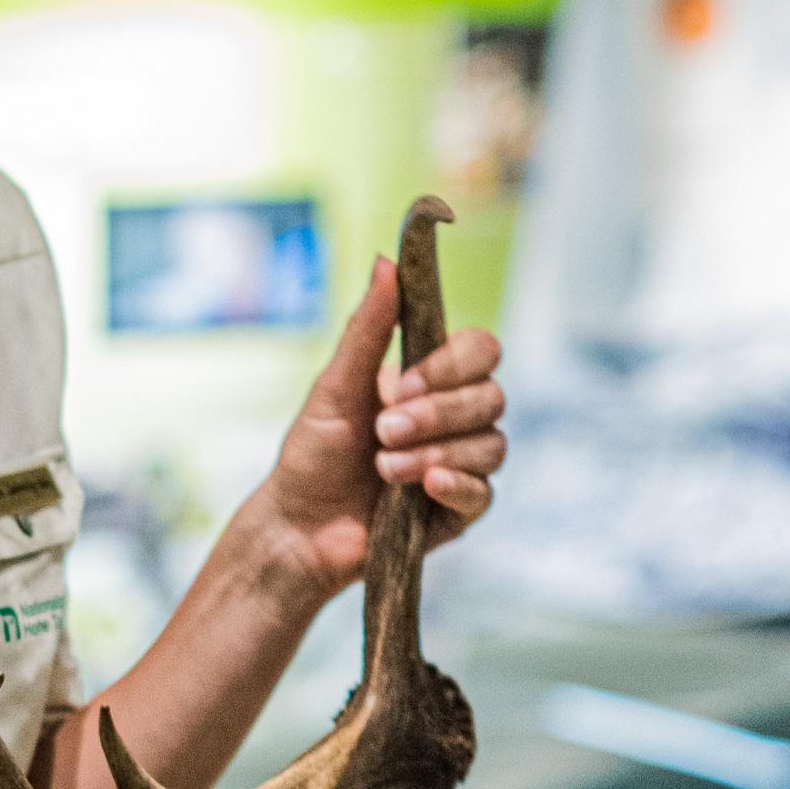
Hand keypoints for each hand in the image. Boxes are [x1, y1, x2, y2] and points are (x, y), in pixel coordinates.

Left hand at [243, 254, 507, 601]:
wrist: (297, 527)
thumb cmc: (312, 454)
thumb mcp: (334, 385)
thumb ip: (368, 327)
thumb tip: (386, 261)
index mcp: (429, 380)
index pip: (480, 352)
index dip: (452, 365)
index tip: (402, 383)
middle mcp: (453, 419)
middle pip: (491, 397)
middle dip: (437, 413)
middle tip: (384, 429)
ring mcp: (460, 464)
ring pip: (492, 444)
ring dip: (437, 452)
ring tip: (386, 468)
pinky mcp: (457, 511)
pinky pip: (485, 493)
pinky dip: (458, 486)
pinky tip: (426, 487)